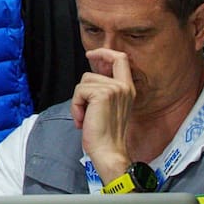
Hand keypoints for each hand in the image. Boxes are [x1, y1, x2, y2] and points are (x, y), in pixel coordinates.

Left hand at [71, 47, 134, 180]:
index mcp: (127, 89)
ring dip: (78, 101)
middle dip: (82, 88)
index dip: (104, 52)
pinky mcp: (103, 94)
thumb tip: (90, 76)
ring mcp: (115, 89)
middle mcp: (124, 87)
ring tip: (85, 117)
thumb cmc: (104, 134)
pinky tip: (83, 120)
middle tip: (82, 105)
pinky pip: (79, 92)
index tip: (92, 55)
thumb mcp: (107, 107)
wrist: (108, 152)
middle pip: (92, 72)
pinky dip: (76, 106)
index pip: (121, 59)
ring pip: (83, 83)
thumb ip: (103, 90)